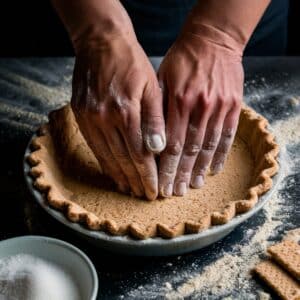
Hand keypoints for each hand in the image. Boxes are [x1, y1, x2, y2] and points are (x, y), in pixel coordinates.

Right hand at [71, 34, 164, 199]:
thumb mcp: (151, 86)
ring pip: (107, 157)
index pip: (139, 154)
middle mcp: (105, 119)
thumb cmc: (131, 63)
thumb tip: (157, 149)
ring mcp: (90, 118)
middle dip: (135, 181)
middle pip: (123, 160)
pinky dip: (104, 163)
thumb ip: (155, 118)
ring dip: (119, 176)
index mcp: (126, 111)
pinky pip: (94, 147)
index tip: (154, 191)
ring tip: (128, 190)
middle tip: (143, 196)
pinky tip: (112, 173)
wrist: (100, 43)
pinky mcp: (81, 116)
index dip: (147, 175)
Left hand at [158, 29, 243, 196]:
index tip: (160, 184)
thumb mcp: (162, 78)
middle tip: (173, 193)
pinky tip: (212, 170)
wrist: (213, 40)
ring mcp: (220, 108)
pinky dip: (219, 155)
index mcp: (179, 101)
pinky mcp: (234, 106)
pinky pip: (227, 136)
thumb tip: (149, 141)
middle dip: (179, 174)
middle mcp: (200, 107)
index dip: (165, 167)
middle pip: (189, 150)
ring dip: (198, 170)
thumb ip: (157, 109)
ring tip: (191, 187)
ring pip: (208, 146)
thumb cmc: (182, 60)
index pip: (171, 144)